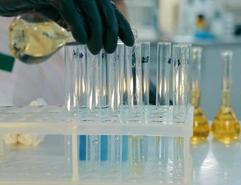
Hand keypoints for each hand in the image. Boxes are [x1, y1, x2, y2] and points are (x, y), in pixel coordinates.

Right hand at [0, 0, 133, 53]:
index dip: (123, 26)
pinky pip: (71, 8)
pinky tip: (81, 40)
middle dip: (111, 32)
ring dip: (97, 33)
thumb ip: (85, 24)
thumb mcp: (68, 17)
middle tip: (110, 51)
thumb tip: (104, 41)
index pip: (110, 9)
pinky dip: (79, 25)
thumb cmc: (41, 7)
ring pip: (92, 10)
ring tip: (96, 51)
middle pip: (105, 10)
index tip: (131, 43)